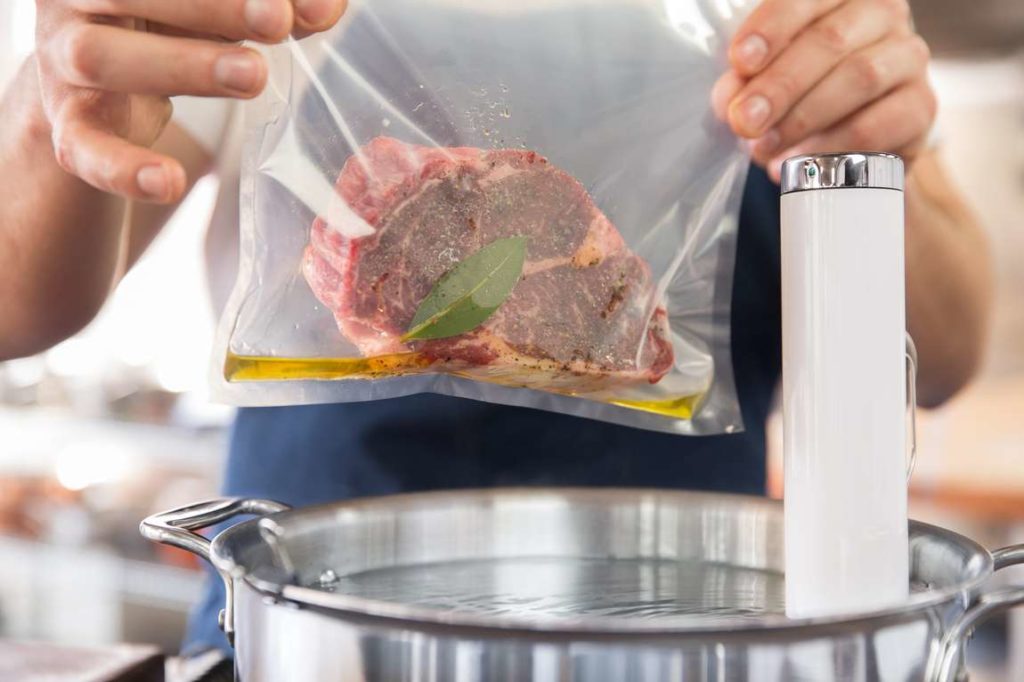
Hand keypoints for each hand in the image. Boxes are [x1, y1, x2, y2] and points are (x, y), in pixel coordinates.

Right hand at [34, 0, 347, 202]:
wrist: (95, 91)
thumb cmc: (170, 30)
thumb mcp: (219, 13)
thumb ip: (274, 6)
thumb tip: (327, 7)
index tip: (290, 4)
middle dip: (209, 5)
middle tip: (277, 22)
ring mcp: (62, 61)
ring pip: (102, 56)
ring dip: (182, 66)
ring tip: (254, 76)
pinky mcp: (66, 126)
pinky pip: (83, 147)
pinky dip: (124, 168)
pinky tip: (169, 182)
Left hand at [712, 0, 935, 180]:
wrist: (854, 142)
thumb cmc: (802, 92)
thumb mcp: (765, 79)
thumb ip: (746, 81)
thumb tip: (731, 99)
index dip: (772, 27)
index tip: (739, 61)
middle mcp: (883, 13)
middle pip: (831, 40)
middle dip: (780, 84)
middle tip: (744, 120)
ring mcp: (909, 57)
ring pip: (859, 78)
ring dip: (802, 117)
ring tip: (763, 148)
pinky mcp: (922, 106)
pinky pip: (878, 124)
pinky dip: (832, 145)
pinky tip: (801, 162)